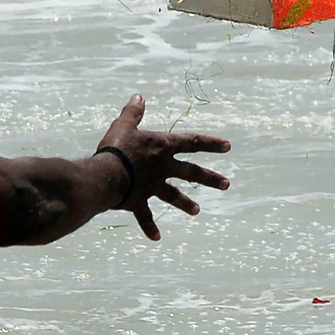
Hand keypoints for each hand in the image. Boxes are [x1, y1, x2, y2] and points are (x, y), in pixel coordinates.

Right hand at [97, 94, 230, 240]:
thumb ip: (133, 113)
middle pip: (191, 172)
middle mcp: (162, 168)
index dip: (210, 143)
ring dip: (186, 203)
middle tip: (227, 184)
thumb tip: (139, 97)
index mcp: (161, 147)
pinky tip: (157, 238)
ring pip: (173, 196)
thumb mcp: (123, 125)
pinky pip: (145, 216)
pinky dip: (150, 227)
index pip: (191, 142)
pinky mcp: (138, 201)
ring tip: (197, 211)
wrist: (106, 176)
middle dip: (210, 178)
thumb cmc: (116, 148)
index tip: (228, 146)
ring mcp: (152, 186)